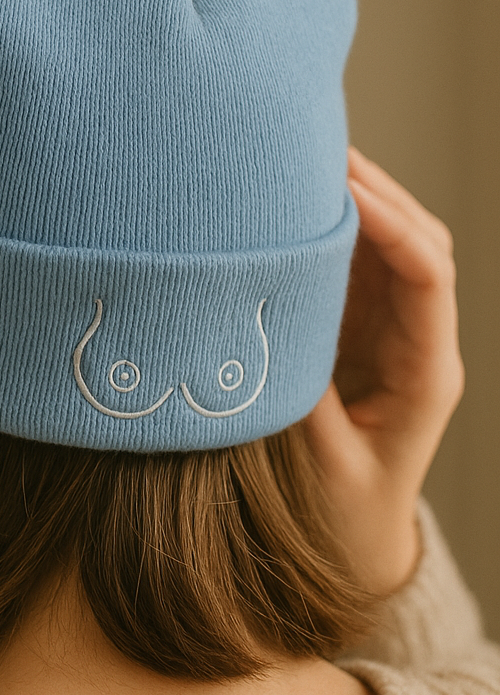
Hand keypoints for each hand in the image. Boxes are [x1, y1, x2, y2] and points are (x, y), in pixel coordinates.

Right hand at [304, 148, 462, 594]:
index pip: (428, 278)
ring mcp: (387, 329)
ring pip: (386, 244)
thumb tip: (265, 331)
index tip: (346, 192)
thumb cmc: (344, 517)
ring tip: (304, 159)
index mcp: (428, 372)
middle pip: (417, 243)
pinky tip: (288, 203)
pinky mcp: (355, 329)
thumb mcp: (323, 467)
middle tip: (320, 148)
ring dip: (352, 200)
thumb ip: (301, 399)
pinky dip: (326, 229)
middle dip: (376, 191)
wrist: (354, 546)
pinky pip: (351, 264)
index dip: (393, 226)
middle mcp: (417, 339)